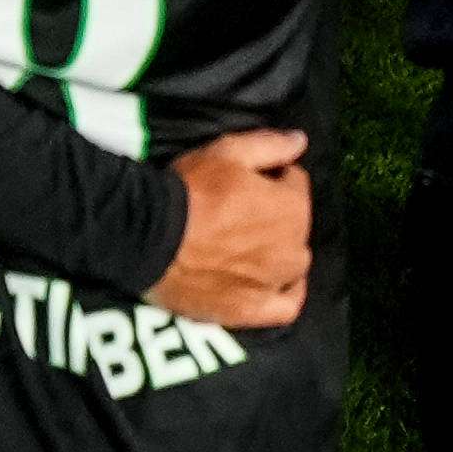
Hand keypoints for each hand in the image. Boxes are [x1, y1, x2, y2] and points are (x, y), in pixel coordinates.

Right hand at [144, 127, 311, 330]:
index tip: (246, 181)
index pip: (295, 185)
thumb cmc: (191, 189)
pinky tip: (273, 285)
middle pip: (294, 226)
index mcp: (293, 207)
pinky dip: (285, 294)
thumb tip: (302, 141)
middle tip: (239, 213)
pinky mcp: (253, 310)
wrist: (150, 237)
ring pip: (291, 264)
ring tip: (245, 246)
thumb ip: (271, 145)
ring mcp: (275, 283)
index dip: (272, 179)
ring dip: (277, 251)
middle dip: (276, 216)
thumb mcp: (228, 151)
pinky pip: (286, 307)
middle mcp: (293, 248)